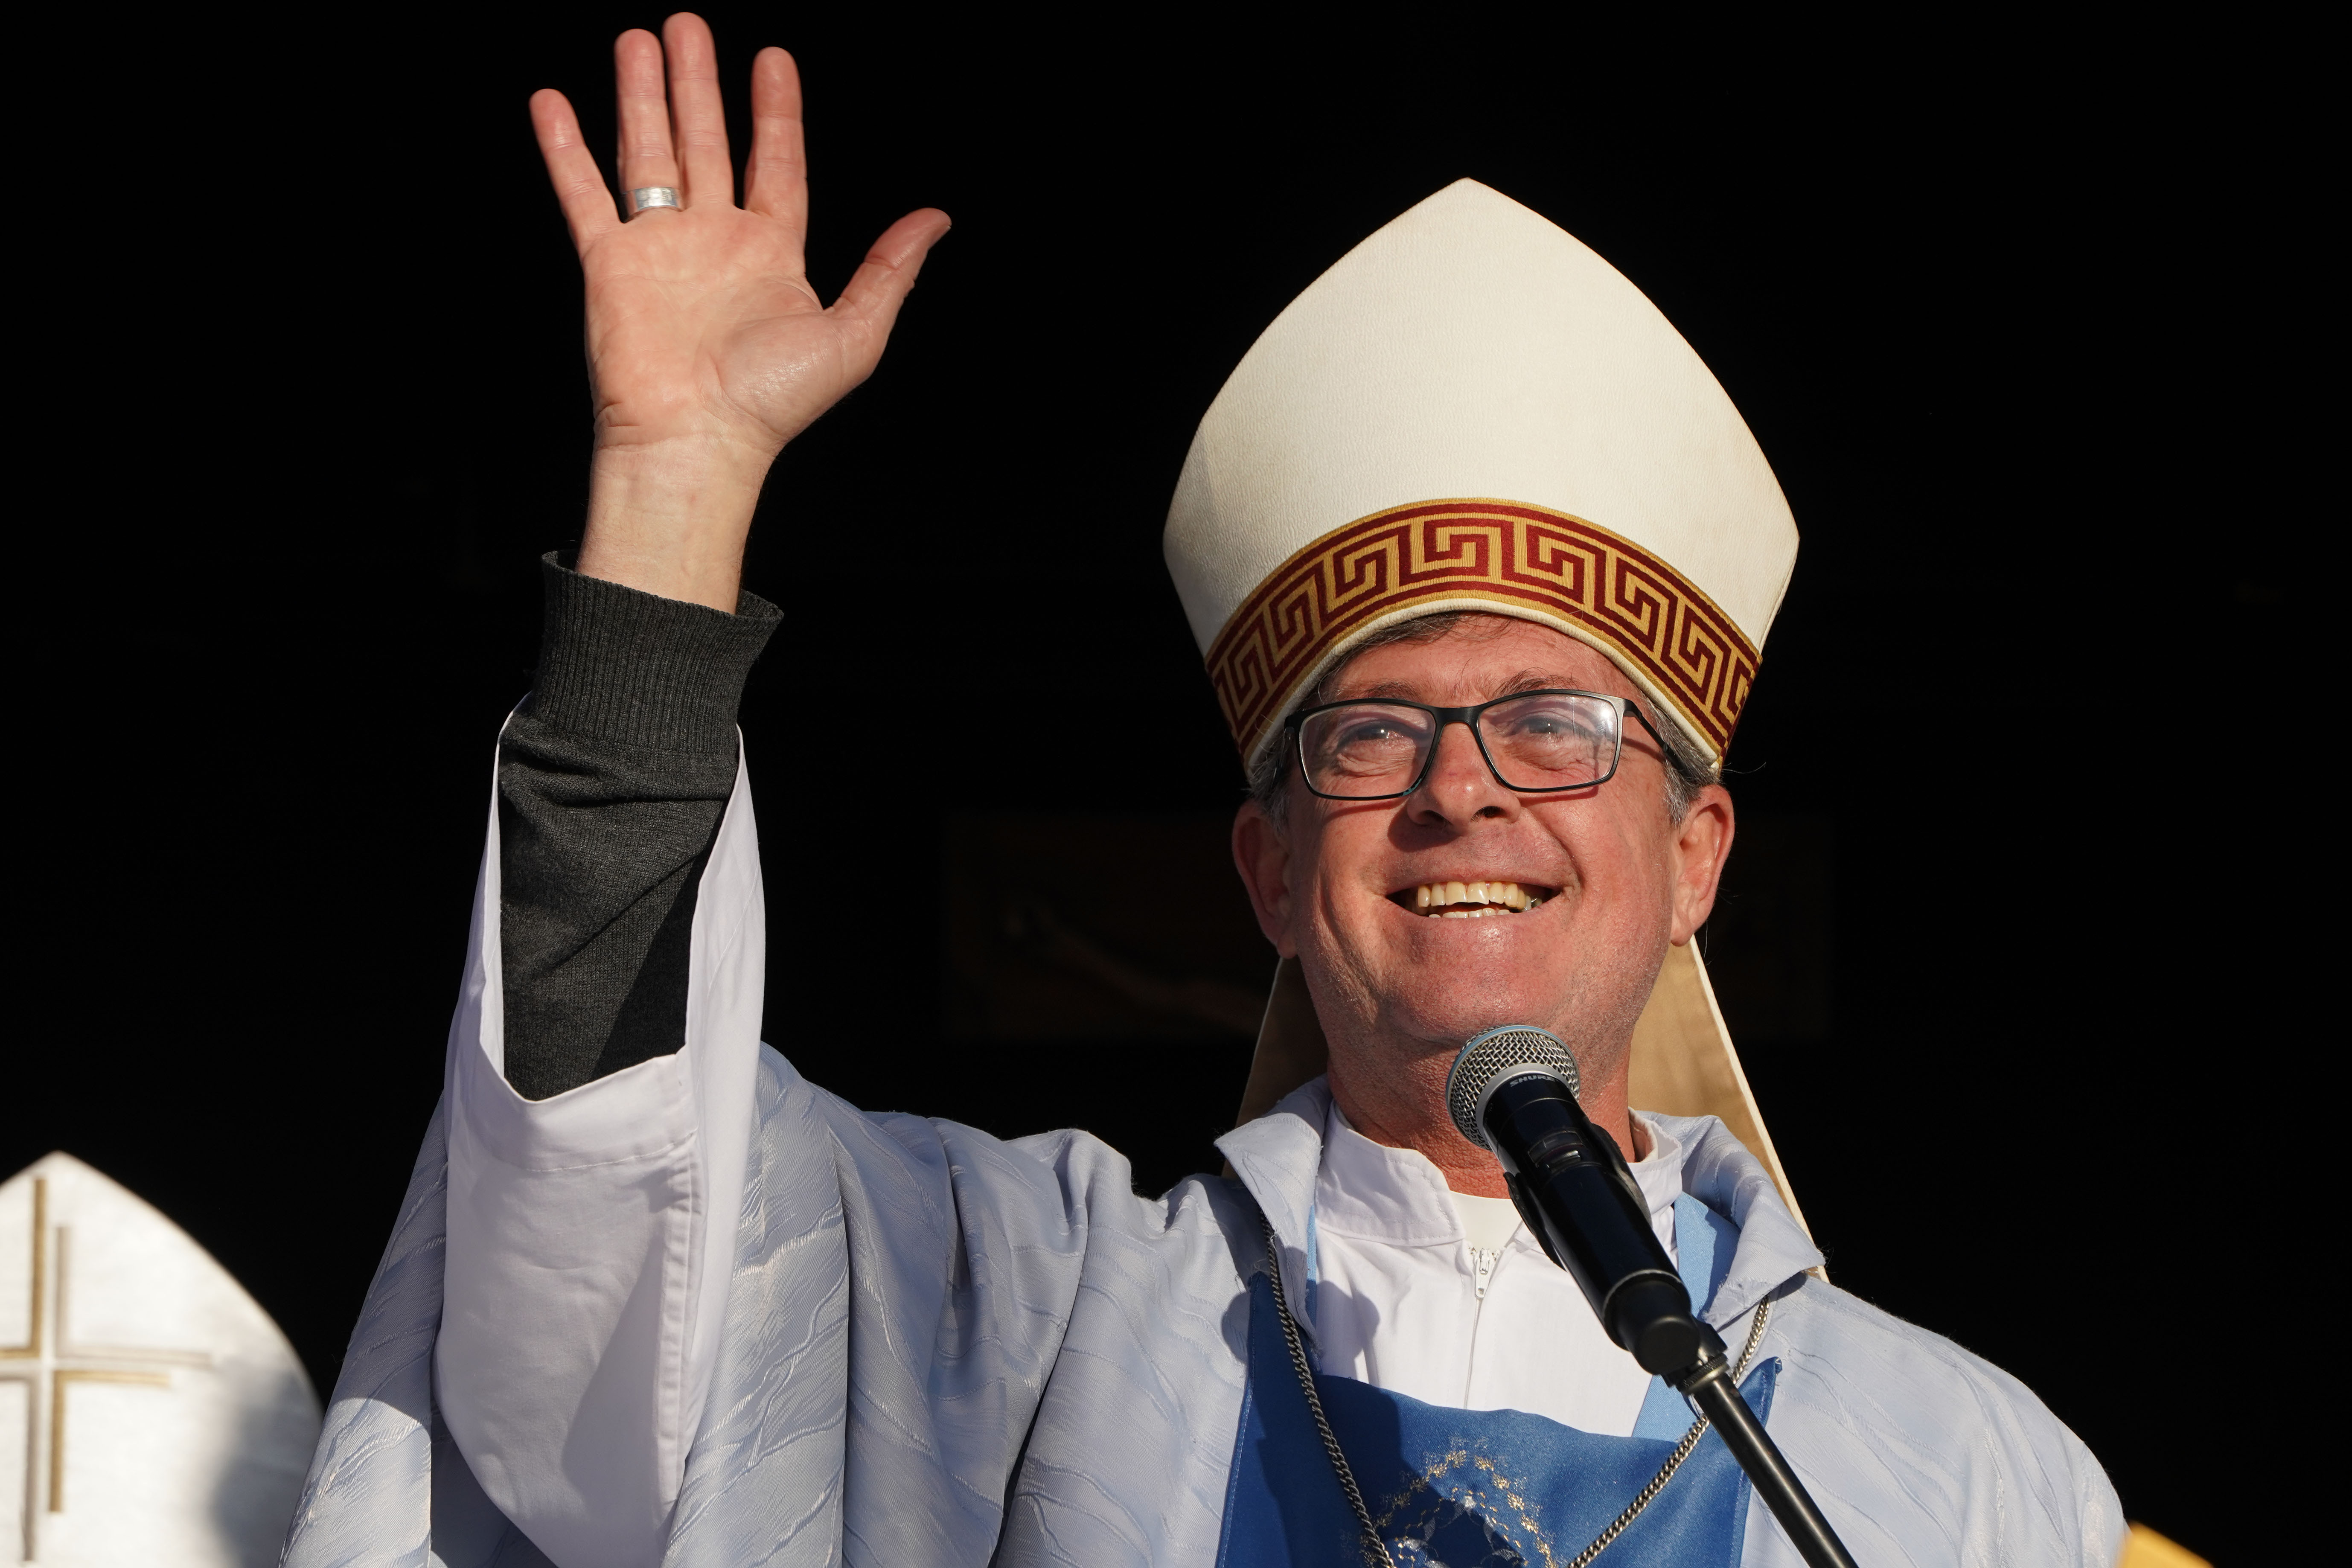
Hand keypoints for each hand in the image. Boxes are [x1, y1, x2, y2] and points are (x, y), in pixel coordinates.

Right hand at [530, 14, 949, 608]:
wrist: (698, 439)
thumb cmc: (772, 403)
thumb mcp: (855, 333)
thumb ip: (890, 271)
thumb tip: (936, 218)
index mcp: (771, 255)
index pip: (776, 164)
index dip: (775, 112)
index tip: (773, 59)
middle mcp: (714, 242)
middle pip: (706, 142)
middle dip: (698, 83)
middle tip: (687, 24)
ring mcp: (660, 249)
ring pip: (648, 152)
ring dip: (642, 95)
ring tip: (638, 39)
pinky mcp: (609, 263)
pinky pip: (584, 194)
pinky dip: (565, 149)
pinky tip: (553, 103)